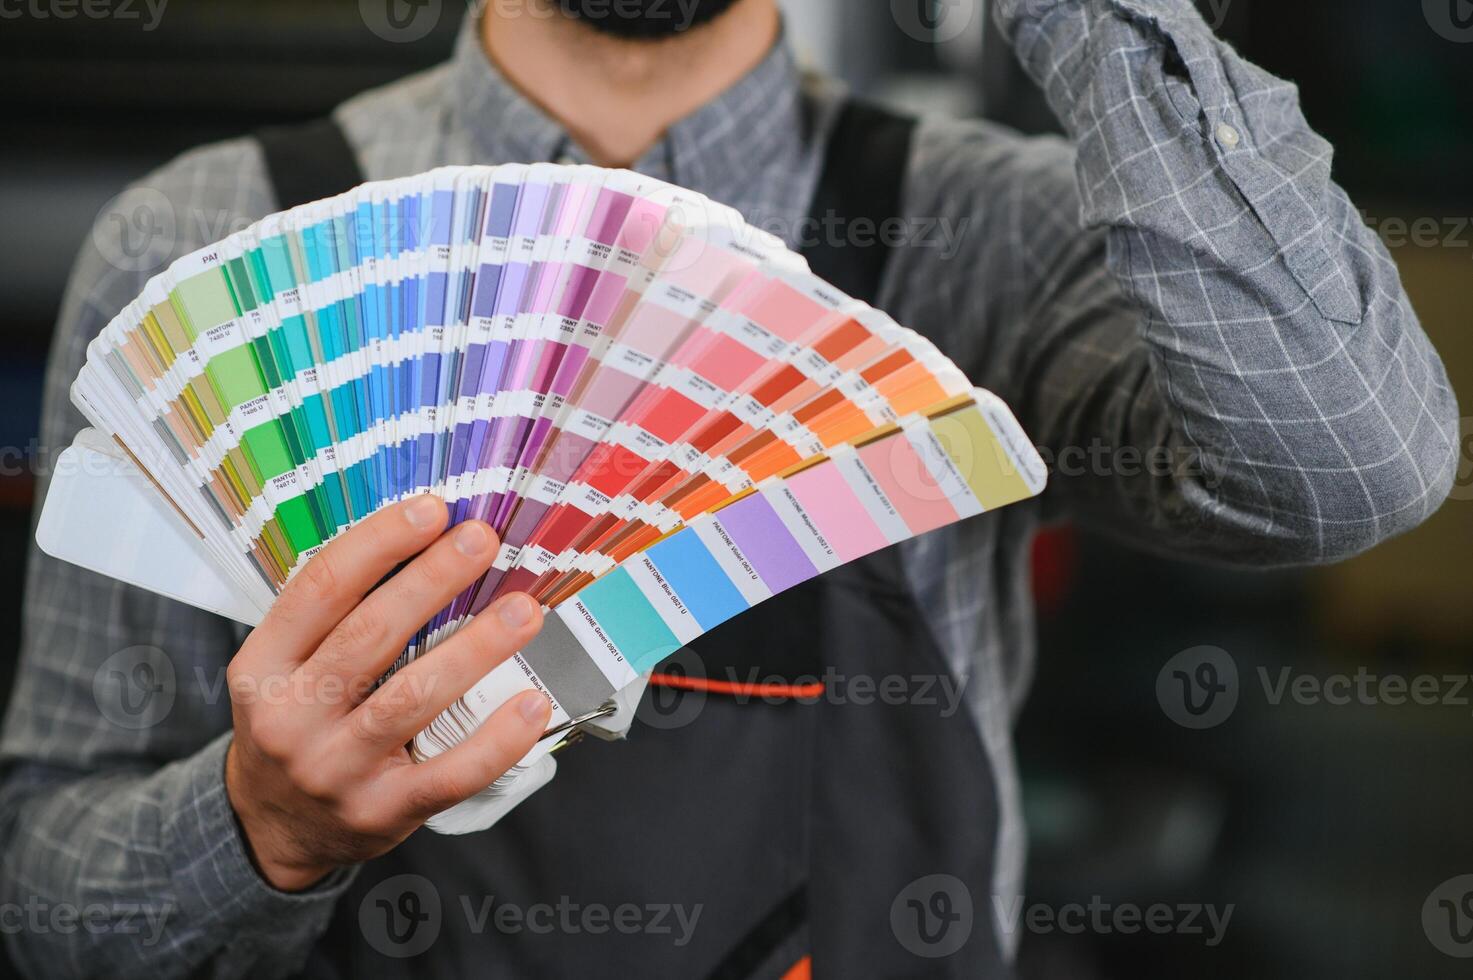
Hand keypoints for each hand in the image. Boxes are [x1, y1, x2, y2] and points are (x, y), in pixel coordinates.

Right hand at [223, 496, 549, 890]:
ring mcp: (335, 770)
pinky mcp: (381, 812)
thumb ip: (336, 618)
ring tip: (524, 611)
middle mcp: (290, 717)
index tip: (433, 510)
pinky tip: (532, 703)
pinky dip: (496, 740)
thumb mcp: (283, 668)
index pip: (320, 588)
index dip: (379, 542)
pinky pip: (448, 774)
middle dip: (433, 579)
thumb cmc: (297, 725)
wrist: (270, 828)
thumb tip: (427, 543)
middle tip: (484, 541)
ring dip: (476, 648)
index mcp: (263, 667)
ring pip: (413, 698)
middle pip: (370, 634)